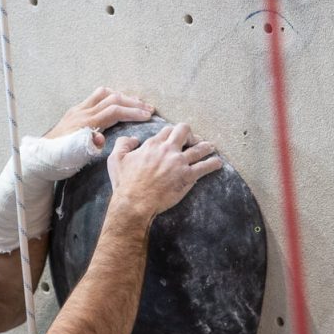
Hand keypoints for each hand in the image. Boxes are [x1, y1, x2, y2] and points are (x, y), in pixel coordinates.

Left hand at [44, 87, 154, 147]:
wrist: (40, 157)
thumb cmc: (59, 160)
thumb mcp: (74, 156)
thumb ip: (88, 146)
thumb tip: (101, 139)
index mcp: (85, 122)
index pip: (114, 111)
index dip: (132, 112)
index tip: (148, 116)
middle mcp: (82, 112)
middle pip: (112, 98)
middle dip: (132, 102)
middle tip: (149, 108)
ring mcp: (78, 110)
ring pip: (103, 94)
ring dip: (122, 96)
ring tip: (136, 103)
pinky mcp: (75, 112)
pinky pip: (95, 97)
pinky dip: (110, 97)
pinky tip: (116, 103)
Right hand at [107, 123, 222, 216]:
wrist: (134, 202)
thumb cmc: (124, 183)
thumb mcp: (115, 159)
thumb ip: (123, 143)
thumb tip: (133, 139)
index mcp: (152, 144)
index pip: (167, 130)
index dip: (172, 133)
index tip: (174, 138)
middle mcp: (168, 150)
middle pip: (184, 131)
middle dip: (190, 134)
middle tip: (192, 140)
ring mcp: (179, 162)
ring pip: (199, 148)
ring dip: (206, 147)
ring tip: (211, 148)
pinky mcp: (187, 176)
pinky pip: (205, 167)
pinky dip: (213, 164)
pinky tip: (217, 163)